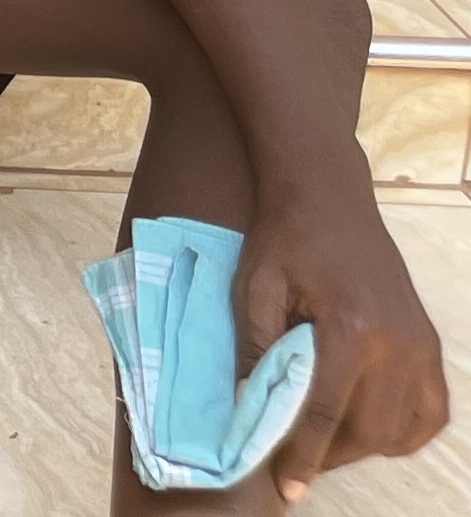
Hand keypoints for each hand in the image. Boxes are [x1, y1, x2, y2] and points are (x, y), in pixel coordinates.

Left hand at [240, 174, 447, 493]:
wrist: (327, 194)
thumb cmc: (284, 236)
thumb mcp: (254, 288)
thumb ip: (255, 349)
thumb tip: (249, 407)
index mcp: (351, 330)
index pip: (326, 414)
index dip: (304, 457)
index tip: (288, 489)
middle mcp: (397, 345)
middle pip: (369, 430)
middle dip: (332, 455)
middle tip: (297, 460)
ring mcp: (421, 346)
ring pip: (402, 428)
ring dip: (365, 445)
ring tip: (327, 441)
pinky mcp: (430, 343)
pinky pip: (432, 410)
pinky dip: (406, 430)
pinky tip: (373, 428)